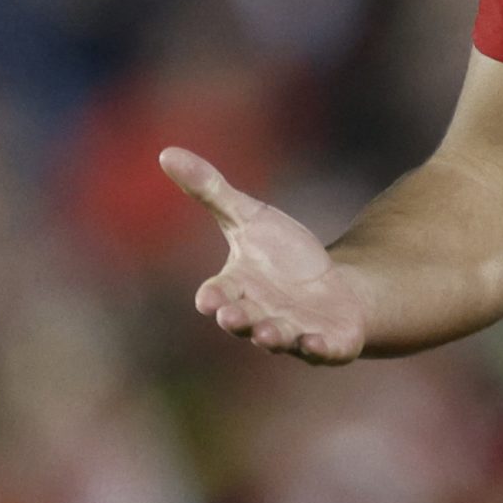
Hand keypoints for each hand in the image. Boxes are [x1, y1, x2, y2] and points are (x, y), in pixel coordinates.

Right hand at [161, 147, 369, 364]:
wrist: (336, 287)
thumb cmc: (284, 255)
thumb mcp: (251, 217)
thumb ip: (210, 191)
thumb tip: (166, 151)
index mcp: (236, 290)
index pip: (217, 296)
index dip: (214, 298)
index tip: (211, 297)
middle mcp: (259, 317)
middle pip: (242, 322)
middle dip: (238, 320)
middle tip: (233, 317)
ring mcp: (292, 334)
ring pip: (278, 339)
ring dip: (272, 336)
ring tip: (270, 333)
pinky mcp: (327, 343)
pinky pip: (322, 350)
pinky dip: (320, 348)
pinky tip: (320, 342)